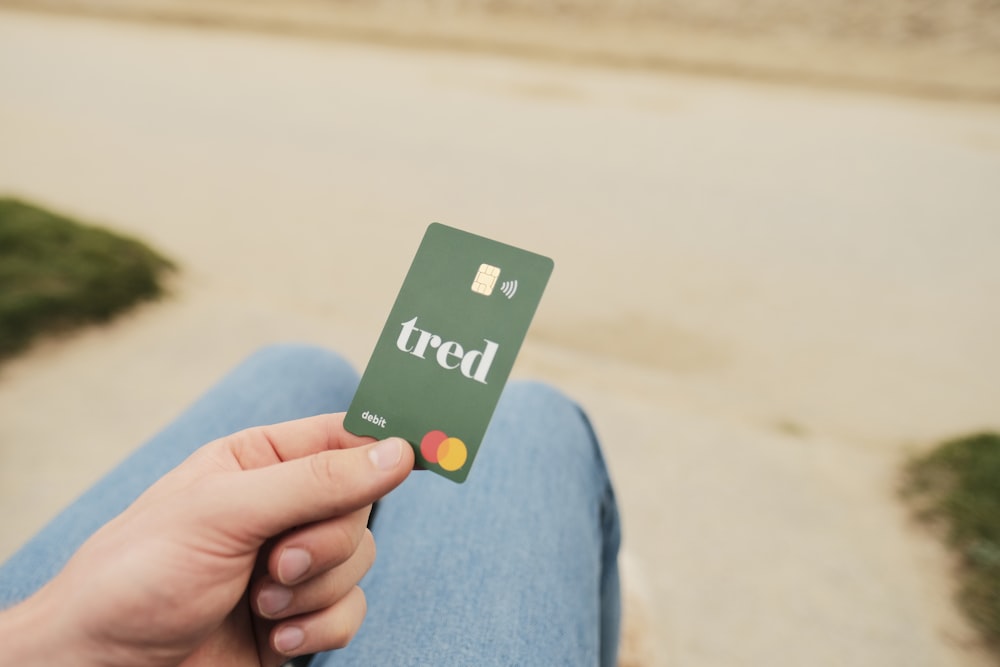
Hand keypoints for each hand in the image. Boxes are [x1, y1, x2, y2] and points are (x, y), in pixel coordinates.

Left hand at [0, 413, 412, 666]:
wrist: (104, 666)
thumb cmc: (141, 571)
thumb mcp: (225, 512)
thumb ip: (316, 481)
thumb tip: (399, 452)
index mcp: (261, 461)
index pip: (343, 437)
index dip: (384, 444)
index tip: (426, 450)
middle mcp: (283, 508)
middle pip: (361, 507)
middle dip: (326, 542)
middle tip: (278, 560)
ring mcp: (294, 564)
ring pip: (361, 563)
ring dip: (315, 590)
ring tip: (259, 602)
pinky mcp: (300, 618)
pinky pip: (350, 613)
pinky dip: (317, 630)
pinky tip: (272, 638)